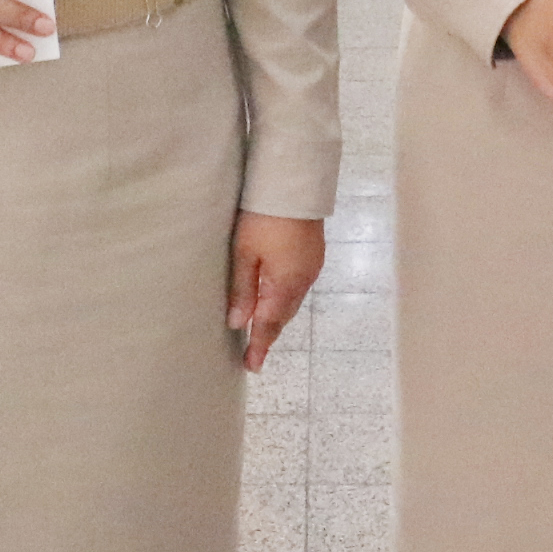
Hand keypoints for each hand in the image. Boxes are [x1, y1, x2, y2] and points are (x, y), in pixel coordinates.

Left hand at [228, 213, 323, 371]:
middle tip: (254, 351)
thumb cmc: (263, 218)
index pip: (268, 325)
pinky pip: (298, 287)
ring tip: (262, 329)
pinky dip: (285, 299)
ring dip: (277, 316)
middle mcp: (303, 282)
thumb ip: (242, 290)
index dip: (259, 346)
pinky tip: (276, 298)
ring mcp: (312, 268)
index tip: (251, 367)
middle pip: (283, 315)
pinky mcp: (314, 255)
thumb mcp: (244, 253)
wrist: (294, 184)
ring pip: (292, 302)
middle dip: (269, 334)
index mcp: (284, 285)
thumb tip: (238, 324)